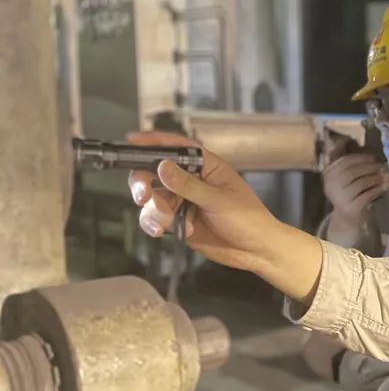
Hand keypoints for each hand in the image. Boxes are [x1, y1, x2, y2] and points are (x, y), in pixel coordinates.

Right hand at [127, 131, 321, 300]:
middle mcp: (190, 181)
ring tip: (171, 222)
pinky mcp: (178, 220)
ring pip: (152, 198)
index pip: (177, 147)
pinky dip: (155, 223)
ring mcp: (182, 201)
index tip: (132, 140)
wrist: (255, 250)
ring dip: (156, 210)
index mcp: (206, 166)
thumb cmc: (248, 219)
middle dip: (143, 182)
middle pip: (154, 172)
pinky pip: (155, 217)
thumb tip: (162, 167)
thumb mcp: (218, 200)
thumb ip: (188, 185)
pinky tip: (169, 230)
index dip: (154, 142)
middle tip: (143, 195)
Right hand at [322, 153, 388, 230]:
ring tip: (382, 177)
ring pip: (361, 183)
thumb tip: (356, 144)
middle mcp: (332, 185)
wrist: (346, 217)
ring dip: (374, 178)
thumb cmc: (348, 192)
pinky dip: (376, 190)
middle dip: (369, 167)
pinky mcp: (351, 208)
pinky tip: (381, 188)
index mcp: (329, 174)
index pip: (345, 161)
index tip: (372, 157)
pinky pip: (366, 195)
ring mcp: (341, 197)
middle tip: (380, 166)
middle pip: (353, 172)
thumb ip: (349, 162)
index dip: (360, 158)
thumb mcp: (344, 176)